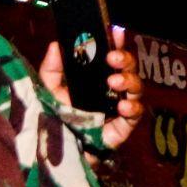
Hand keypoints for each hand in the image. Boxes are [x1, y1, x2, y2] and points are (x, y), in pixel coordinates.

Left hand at [39, 25, 143, 149]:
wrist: (56, 154)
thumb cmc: (56, 118)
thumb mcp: (49, 91)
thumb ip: (52, 69)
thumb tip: (56, 44)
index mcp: (97, 77)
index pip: (112, 55)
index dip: (116, 42)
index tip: (115, 32)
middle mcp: (112, 89)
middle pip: (129, 68)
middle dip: (125, 60)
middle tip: (112, 58)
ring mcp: (120, 107)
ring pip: (137, 88)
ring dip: (129, 81)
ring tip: (115, 81)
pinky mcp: (123, 127)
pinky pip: (136, 114)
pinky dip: (132, 108)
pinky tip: (122, 106)